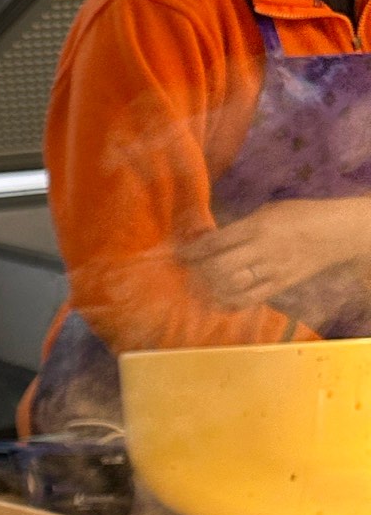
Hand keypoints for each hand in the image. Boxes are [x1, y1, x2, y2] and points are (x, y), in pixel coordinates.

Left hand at [179, 198, 370, 308]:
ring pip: (232, 285)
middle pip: (219, 267)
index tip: (178, 255)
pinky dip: (230, 303)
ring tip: (198, 288)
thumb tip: (211, 239)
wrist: (336, 233)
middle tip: (186, 274)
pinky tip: (218, 301)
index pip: (217, 242)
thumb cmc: (299, 216)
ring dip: (210, 289)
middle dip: (198, 272)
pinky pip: (250, 299)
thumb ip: (241, 227)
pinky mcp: (280, 285)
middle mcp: (262, 249)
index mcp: (258, 226)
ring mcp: (272, 270)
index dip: (193, 251)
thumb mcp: (269, 211)